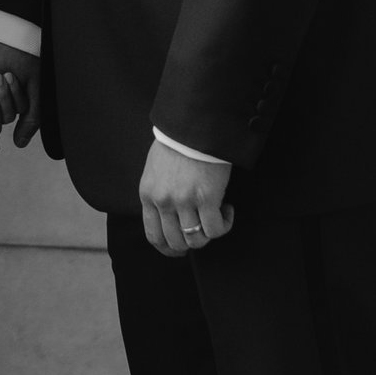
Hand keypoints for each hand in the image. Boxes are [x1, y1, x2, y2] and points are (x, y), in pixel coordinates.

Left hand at [138, 137, 232, 257]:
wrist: (195, 123)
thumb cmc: (178, 142)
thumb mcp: (156, 170)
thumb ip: (159, 193)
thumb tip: (169, 215)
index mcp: (148, 194)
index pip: (154, 235)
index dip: (168, 249)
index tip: (180, 251)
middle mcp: (163, 201)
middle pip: (176, 242)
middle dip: (191, 244)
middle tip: (204, 234)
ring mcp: (184, 201)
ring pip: (196, 240)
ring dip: (209, 234)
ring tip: (217, 216)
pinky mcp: (207, 197)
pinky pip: (215, 228)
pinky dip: (224, 225)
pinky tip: (227, 210)